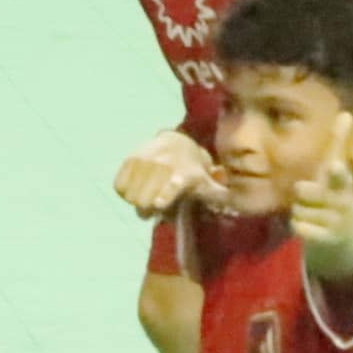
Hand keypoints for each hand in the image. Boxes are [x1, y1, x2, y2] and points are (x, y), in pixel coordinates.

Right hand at [112, 129, 226, 220]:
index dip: (164, 195)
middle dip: (146, 210)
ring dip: (136, 202)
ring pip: (131, 194)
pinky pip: (119, 186)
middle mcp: (164, 166)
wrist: (176, 142)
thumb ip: (216, 198)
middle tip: (152, 210)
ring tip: (145, 200)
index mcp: (185, 174)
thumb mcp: (206, 183)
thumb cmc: (192, 170)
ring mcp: (145, 161)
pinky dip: (124, 193)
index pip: (173, 184)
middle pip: (145, 199)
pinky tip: (134, 190)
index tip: (158, 205)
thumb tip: (233, 210)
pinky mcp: (130, 159)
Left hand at [288, 114, 352, 275]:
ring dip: (299, 208)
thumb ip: (340, 145)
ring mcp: (334, 222)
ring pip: (300, 209)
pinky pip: (300, 228)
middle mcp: (340, 202)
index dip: (337, 171)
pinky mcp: (325, 239)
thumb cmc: (338, 194)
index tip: (334, 166)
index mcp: (343, 184)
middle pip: (319, 195)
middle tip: (300, 188)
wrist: (349, 234)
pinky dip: (298, 226)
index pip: (341, 175)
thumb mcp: (340, 171)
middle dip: (309, 192)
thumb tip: (345, 114)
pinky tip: (306, 224)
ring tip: (309, 209)